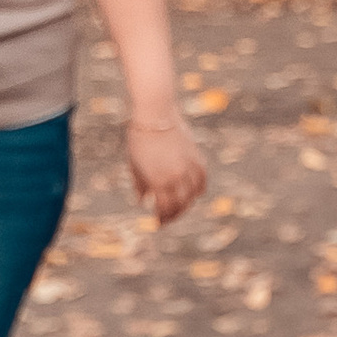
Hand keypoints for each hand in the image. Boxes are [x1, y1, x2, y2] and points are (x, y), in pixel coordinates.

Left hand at [126, 109, 205, 225]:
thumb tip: (144, 202)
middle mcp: (176, 177)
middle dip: (174, 214)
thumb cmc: (139, 139)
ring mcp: (188, 167)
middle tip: (168, 219)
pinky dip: (199, 188)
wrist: (155, 114)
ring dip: (187, 203)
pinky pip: (202, 179)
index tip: (158, 222)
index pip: (165, 208)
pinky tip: (194, 193)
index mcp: (158, 181)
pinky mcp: (196, 157)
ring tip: (180, 207)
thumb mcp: (134, 165)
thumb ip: (140, 186)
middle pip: (180, 205)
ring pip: (193, 194)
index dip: (162, 218)